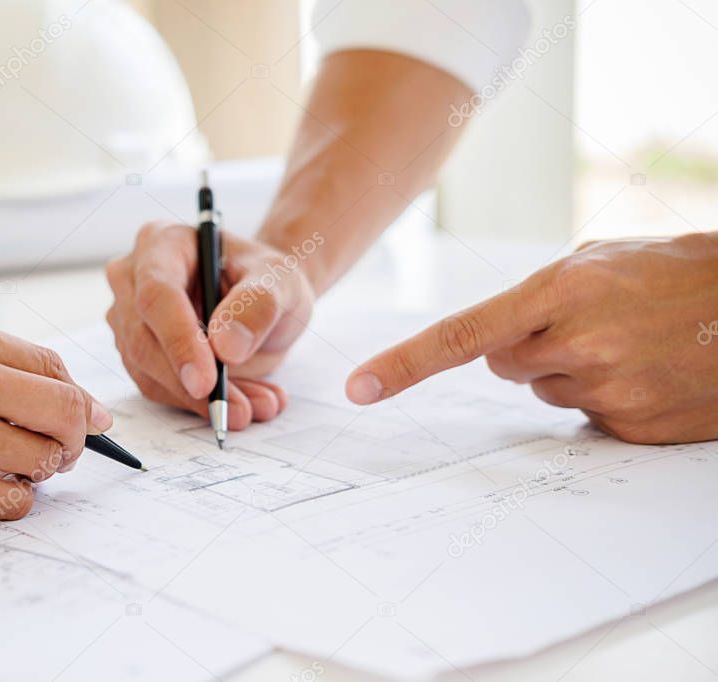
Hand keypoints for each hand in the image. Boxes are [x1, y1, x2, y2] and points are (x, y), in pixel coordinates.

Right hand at [106, 222, 315, 428]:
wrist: (267, 301)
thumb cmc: (268, 280)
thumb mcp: (280, 283)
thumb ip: (257, 307)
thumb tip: (225, 347)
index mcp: (162, 243)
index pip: (156, 294)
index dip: (179, 340)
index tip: (206, 381)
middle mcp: (134, 278)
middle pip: (143, 339)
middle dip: (190, 384)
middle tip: (238, 409)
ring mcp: (130, 319)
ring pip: (149, 373)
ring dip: (202, 401)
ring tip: (256, 404)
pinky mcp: (139, 354)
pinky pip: (160, 389)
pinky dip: (200, 405)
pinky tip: (242, 403)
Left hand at [346, 233, 717, 443]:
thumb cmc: (678, 273)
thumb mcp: (599, 260)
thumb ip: (535, 296)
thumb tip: (492, 343)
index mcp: (560, 291)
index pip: (460, 336)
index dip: (404, 365)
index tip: (361, 388)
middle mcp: (578, 344)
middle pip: (501, 366)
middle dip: (526, 347)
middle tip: (584, 324)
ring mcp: (608, 391)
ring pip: (545, 391)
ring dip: (570, 372)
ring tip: (627, 344)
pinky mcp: (632, 426)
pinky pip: (585, 417)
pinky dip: (604, 398)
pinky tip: (645, 371)